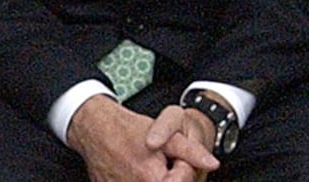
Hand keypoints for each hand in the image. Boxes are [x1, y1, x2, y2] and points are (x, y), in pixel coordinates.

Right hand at [66, 95, 219, 181]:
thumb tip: (212, 164)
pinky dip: (143, 179)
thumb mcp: (167, 136)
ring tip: (152, 167)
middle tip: (164, 163)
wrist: (96, 132)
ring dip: (159, 177)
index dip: (185, 171)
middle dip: (174, 176)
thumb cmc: (130, 131)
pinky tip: (140, 172)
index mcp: (151, 178)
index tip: (177, 160)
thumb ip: (191, 152)